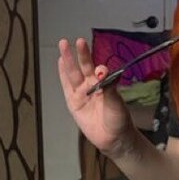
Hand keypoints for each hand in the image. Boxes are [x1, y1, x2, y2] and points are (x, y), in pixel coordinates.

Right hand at [57, 37, 137, 157]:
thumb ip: (110, 89)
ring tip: (63, 44)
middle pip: (85, 67)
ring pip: (74, 74)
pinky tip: (60, 62)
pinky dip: (63, 75)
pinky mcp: (73, 102)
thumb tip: (104, 71)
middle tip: (78, 40)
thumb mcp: (116, 104)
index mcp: (105, 83)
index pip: (100, 71)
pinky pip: (67, 86)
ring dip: (68, 60)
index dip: (100, 69)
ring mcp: (81, 93)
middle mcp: (92, 85)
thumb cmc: (118, 119)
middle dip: (81, 54)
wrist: (113, 138)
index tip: (101, 69)